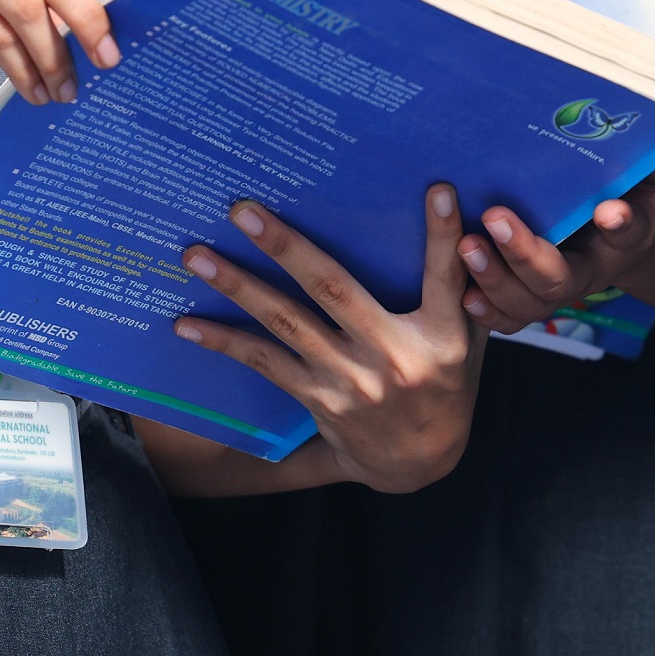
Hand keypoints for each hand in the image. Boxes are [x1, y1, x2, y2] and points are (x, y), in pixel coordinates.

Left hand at [172, 188, 482, 492]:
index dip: (441, 236)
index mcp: (441, 338)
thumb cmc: (444, 384)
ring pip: (287, 323)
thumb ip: (457, 287)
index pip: (444, 279)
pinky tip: (187, 323)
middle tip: (244, 211)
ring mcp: (349, 381)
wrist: (419, 464)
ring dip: (237, 286)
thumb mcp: (467, 338)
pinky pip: (265, 363)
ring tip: (196, 256)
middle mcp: (392, 357)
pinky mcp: (318, 398)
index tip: (436, 191)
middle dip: (286, 247)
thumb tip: (448, 213)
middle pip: (334, 291)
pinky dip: (225, 341)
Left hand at [455, 153, 654, 333]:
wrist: (621, 221)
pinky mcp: (532, 294)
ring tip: (467, 246)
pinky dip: (489, 311)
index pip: (630, 230)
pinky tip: (465, 295)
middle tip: (495, 216)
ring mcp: (559, 285)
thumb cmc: (636, 182)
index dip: (621, 224)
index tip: (609, 210)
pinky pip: (512, 316)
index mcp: (628, 232)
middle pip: (562, 279)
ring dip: (496, 278)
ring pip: (531, 302)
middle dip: (525, 253)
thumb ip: (653, 147)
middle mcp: (592, 267)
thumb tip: (646, 117)